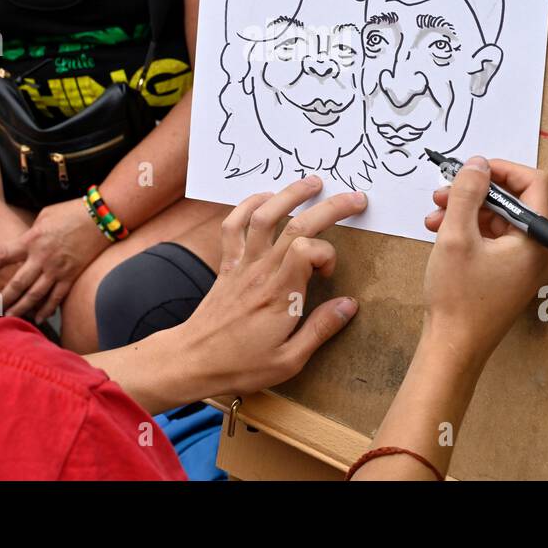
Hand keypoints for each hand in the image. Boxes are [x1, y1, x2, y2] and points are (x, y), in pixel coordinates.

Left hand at [0, 201, 99, 322]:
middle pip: (17, 283)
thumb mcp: (45, 216)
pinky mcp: (71, 276)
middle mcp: (42, 257)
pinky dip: (47, 309)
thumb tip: (25, 242)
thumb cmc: (71, 212)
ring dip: (21, 308)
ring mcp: (58, 269)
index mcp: (33, 239)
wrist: (101, 218)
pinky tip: (39, 317)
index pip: (4, 254)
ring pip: (35, 295)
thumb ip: (32, 233)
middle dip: (3, 297)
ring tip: (11, 316)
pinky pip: (56, 297)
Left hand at [175, 176, 364, 397]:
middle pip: (296, 225)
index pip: (307, 250)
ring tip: (313, 183)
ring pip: (265, 216)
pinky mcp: (228, 263)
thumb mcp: (289, 361)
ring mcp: (243, 263)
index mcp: (280, 296)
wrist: (193, 359)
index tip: (329, 274)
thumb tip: (349, 304)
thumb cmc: (241, 364)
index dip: (327, 253)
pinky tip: (266, 198)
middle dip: (329, 207)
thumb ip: (321, 330)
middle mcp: (262, 272)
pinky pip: (234, 224)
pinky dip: (249, 204)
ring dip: (291, 194)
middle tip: (355, 199)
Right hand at [422, 156, 547, 360]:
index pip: (533, 183)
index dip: (501, 170)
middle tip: (445, 191)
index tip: (472, 169)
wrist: (454, 347)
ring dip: (467, 211)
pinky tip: (441, 231)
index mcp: (538, 240)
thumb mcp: (456, 236)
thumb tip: (477, 164)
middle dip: (476, 193)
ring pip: (500, 219)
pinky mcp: (513, 273)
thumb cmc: (458, 298)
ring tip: (435, 215)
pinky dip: (470, 230)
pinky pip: (496, 239)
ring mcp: (528, 264)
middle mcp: (541, 251)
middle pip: (514, 201)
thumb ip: (468, 193)